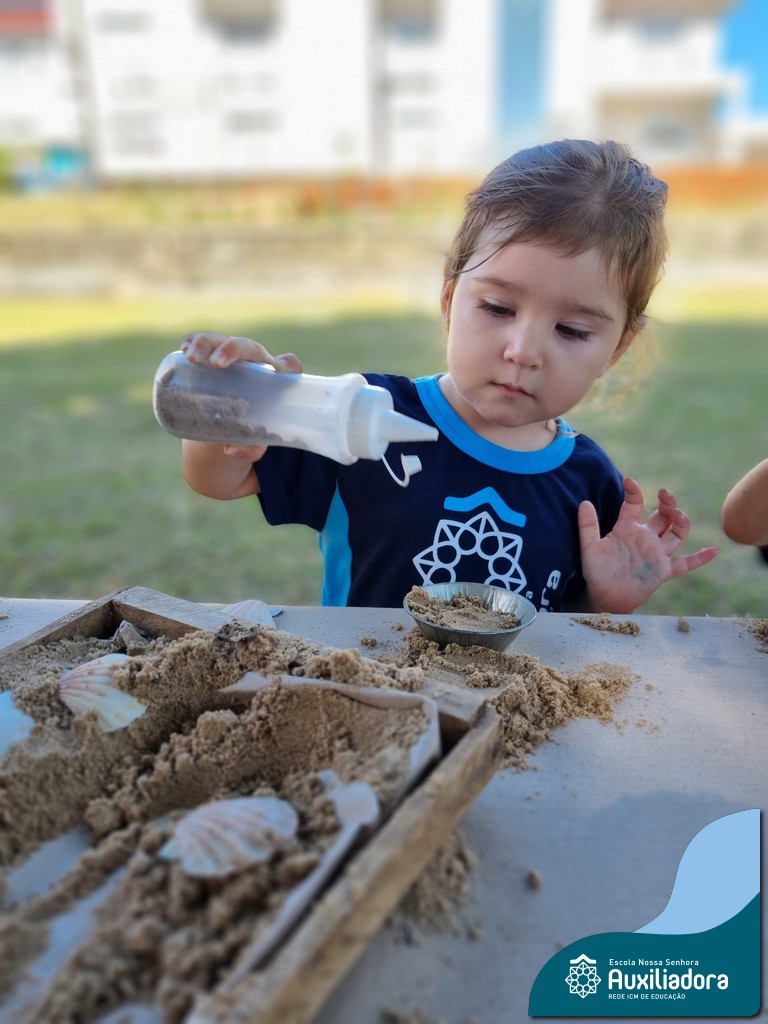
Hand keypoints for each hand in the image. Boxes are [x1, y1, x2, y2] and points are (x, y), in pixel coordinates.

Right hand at [180, 332, 302, 462]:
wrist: (226, 426)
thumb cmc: (248, 433)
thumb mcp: (253, 444)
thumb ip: (250, 449)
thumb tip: (230, 449)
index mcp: (275, 381)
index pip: (289, 367)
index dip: (287, 366)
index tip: (278, 371)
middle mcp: (255, 364)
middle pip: (249, 347)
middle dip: (231, 350)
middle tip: (216, 363)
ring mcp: (232, 358)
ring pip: (223, 341)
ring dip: (207, 343)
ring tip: (191, 357)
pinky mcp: (212, 357)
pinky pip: (205, 344)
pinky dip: (194, 341)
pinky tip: (185, 346)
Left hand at [578, 477, 718, 613]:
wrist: (605, 595)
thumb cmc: (596, 570)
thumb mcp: (589, 547)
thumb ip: (587, 526)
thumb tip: (583, 503)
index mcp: (628, 528)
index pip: (635, 504)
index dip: (634, 492)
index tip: (629, 481)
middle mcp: (646, 537)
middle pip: (663, 515)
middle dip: (667, 503)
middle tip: (665, 494)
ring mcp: (657, 553)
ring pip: (677, 534)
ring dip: (681, 522)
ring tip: (677, 515)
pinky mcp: (664, 570)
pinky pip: (686, 563)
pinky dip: (700, 558)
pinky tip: (714, 551)